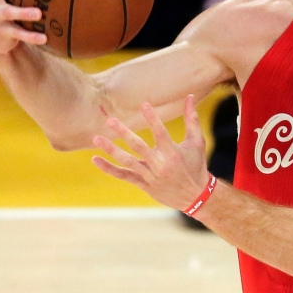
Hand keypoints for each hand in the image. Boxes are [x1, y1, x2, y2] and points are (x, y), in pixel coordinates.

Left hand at [91, 95, 211, 211]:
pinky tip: (95, 159)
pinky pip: (124, 176)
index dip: (152, 118)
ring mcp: (151, 176)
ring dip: (111, 149)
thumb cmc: (196, 165)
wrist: (195, 196)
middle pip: (139, 146)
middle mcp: (160, 165)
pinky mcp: (144, 184)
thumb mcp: (197, 142)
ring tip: (96, 137)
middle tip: (110, 120)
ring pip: (128, 161)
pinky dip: (109, 169)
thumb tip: (190, 96)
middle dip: (124, 133)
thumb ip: (192, 120)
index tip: (143, 104)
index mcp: (173, 153)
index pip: (161, 133)